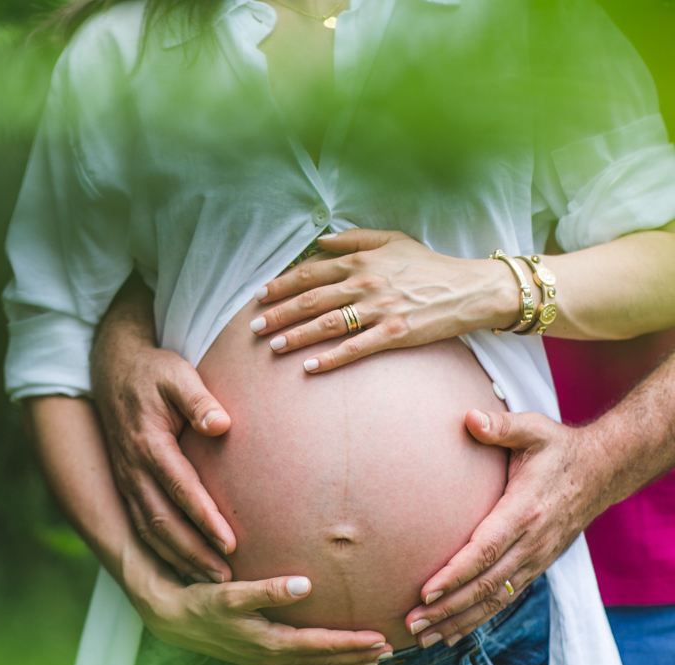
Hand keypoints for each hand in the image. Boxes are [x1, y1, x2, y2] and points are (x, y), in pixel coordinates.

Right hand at [91, 279, 236, 582]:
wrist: (111, 367)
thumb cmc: (153, 370)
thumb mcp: (177, 374)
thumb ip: (199, 399)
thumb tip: (221, 424)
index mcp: (149, 442)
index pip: (180, 488)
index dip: (204, 518)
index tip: (231, 542)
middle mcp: (133, 468)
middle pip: (162, 521)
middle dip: (193, 552)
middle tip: (226, 578)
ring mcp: (127, 478)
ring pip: (150, 529)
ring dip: (179, 558)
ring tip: (212, 580)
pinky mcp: (127, 483)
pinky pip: (143, 524)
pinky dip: (163, 550)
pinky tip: (185, 565)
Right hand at [139, 572, 392, 664]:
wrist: (173, 619)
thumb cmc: (202, 601)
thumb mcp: (232, 592)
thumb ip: (267, 589)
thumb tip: (303, 584)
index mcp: (270, 641)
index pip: (321, 645)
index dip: (351, 643)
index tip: (380, 639)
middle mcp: (272, 655)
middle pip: (324, 661)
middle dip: (357, 656)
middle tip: (390, 651)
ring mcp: (265, 659)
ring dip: (345, 664)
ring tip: (373, 661)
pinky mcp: (259, 656)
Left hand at [249, 229, 519, 372]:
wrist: (469, 289)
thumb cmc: (429, 266)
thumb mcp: (393, 240)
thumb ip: (354, 238)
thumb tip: (320, 241)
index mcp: (362, 260)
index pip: (311, 273)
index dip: (281, 285)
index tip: (260, 296)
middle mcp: (366, 282)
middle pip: (311, 299)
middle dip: (279, 313)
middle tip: (255, 327)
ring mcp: (380, 309)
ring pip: (327, 324)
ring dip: (296, 336)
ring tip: (273, 346)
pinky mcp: (394, 334)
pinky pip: (354, 348)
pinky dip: (329, 358)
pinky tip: (308, 367)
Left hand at [402, 408, 609, 647]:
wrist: (602, 470)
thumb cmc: (557, 447)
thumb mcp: (533, 429)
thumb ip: (501, 425)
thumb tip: (470, 418)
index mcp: (525, 511)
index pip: (486, 550)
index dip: (456, 573)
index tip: (426, 591)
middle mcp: (532, 542)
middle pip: (486, 584)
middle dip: (447, 607)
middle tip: (410, 622)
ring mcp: (536, 558)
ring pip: (495, 598)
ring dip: (458, 620)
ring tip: (422, 637)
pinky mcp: (536, 566)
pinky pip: (506, 598)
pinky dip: (478, 618)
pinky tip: (451, 632)